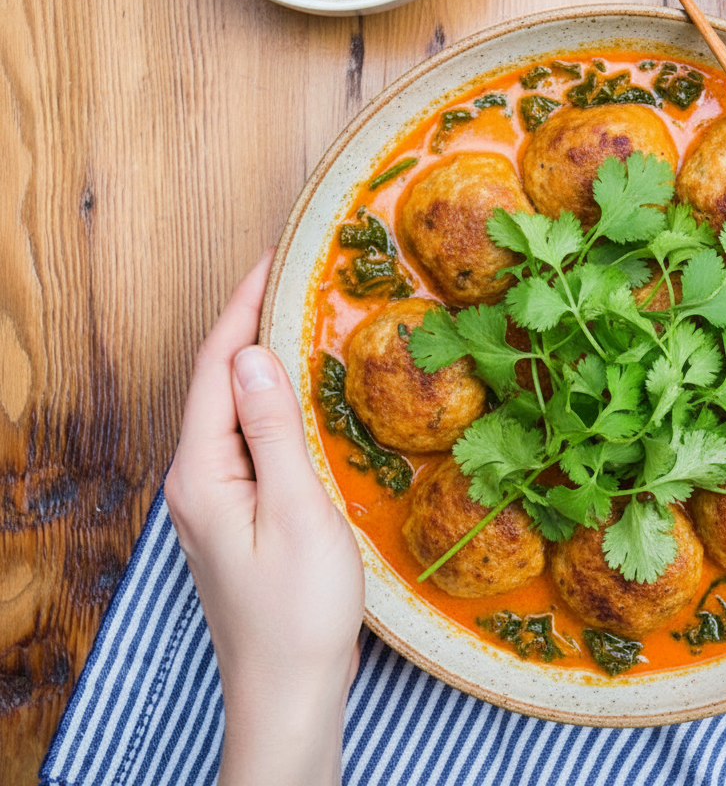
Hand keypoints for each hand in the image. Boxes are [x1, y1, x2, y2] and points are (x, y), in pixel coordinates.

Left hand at [166, 250, 362, 785]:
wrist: (289, 693)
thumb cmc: (299, 612)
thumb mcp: (298, 512)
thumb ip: (273, 430)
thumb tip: (252, 356)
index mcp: (202, 472)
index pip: (213, 368)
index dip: (242, 307)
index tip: (275, 257)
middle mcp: (196, 480)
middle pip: (216, 383)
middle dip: (250, 325)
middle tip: (297, 279)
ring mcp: (214, 502)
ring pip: (233, 413)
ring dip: (262, 364)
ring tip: (304, 322)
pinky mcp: (237, 519)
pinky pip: (249, 442)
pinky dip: (273, 406)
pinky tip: (303, 399)